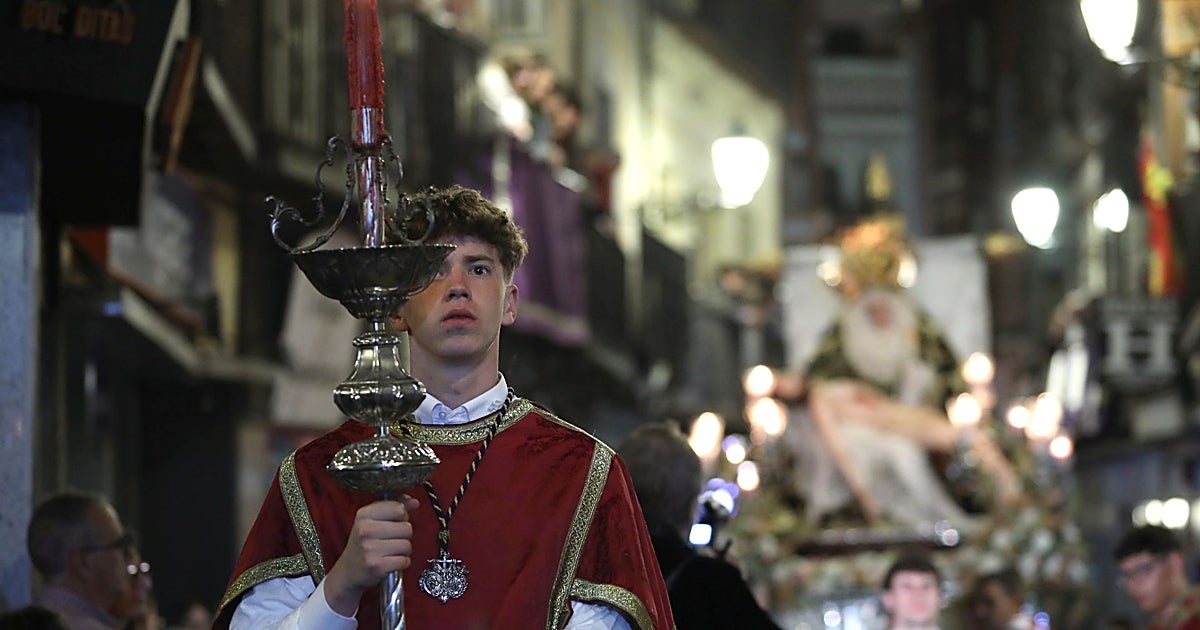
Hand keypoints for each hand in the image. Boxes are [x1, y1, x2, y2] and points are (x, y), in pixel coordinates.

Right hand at [324, 497, 419, 615]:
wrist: (348, 573)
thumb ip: (394, 508)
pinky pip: (404, 560)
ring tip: (391, 552)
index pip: (398, 508)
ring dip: (404, 551)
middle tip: (391, 540)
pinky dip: (402, 563)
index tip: (394, 522)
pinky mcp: (377, 566)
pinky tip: (391, 562)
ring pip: (407, 545)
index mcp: (364, 515)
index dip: (402, 517)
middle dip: (404, 536)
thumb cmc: (363, 545)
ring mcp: (370, 548)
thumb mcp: (372, 521)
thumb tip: (414, 502)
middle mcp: (366, 530)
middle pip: (407, 528)